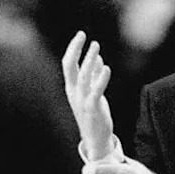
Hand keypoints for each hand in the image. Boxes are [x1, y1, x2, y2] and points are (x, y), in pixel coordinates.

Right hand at [62, 31, 115, 160]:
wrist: (96, 138)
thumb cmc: (94, 114)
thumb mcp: (92, 92)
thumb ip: (93, 76)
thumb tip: (97, 59)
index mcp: (72, 87)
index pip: (68, 64)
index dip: (73, 48)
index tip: (81, 34)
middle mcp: (74, 92)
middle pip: (70, 67)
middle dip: (75, 49)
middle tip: (83, 34)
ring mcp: (82, 100)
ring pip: (82, 76)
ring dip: (89, 59)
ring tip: (96, 46)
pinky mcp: (93, 108)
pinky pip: (95, 91)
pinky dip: (100, 79)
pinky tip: (106, 68)